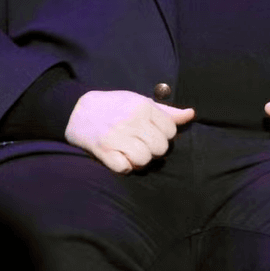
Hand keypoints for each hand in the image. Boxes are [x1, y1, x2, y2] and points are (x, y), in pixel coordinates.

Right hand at [64, 90, 194, 173]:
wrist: (78, 110)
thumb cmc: (115, 107)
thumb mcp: (141, 102)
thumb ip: (167, 112)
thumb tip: (191, 114)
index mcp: (144, 107)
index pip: (171, 131)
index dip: (164, 136)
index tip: (153, 134)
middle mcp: (132, 121)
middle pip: (160, 148)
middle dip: (154, 150)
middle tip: (143, 145)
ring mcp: (117, 136)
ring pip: (144, 160)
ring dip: (140, 160)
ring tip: (132, 152)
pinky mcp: (103, 150)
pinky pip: (124, 168)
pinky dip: (124, 167)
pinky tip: (120, 158)